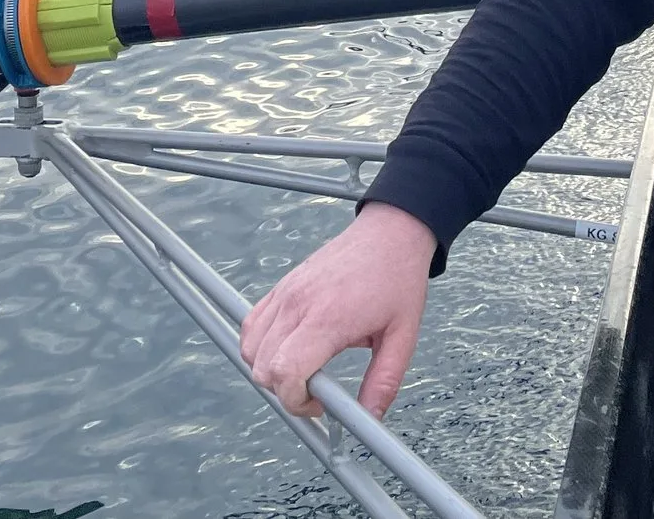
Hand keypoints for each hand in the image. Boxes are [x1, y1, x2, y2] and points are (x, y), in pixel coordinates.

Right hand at [240, 202, 436, 417]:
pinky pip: (252, 323)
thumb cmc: (397, 279)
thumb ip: (384, 382)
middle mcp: (298, 304)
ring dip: (269, 369)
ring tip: (303, 370)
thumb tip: (369, 419)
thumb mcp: (403, 337)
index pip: (285, 372)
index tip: (320, 405)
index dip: (296, 402)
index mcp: (328, 318)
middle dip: (284, 391)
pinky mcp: (282, 285)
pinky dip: (260, 345)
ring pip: (250, 347)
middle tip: (315, 391)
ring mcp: (286, 292)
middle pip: (262, 366)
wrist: (389, 233)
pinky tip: (288, 349)